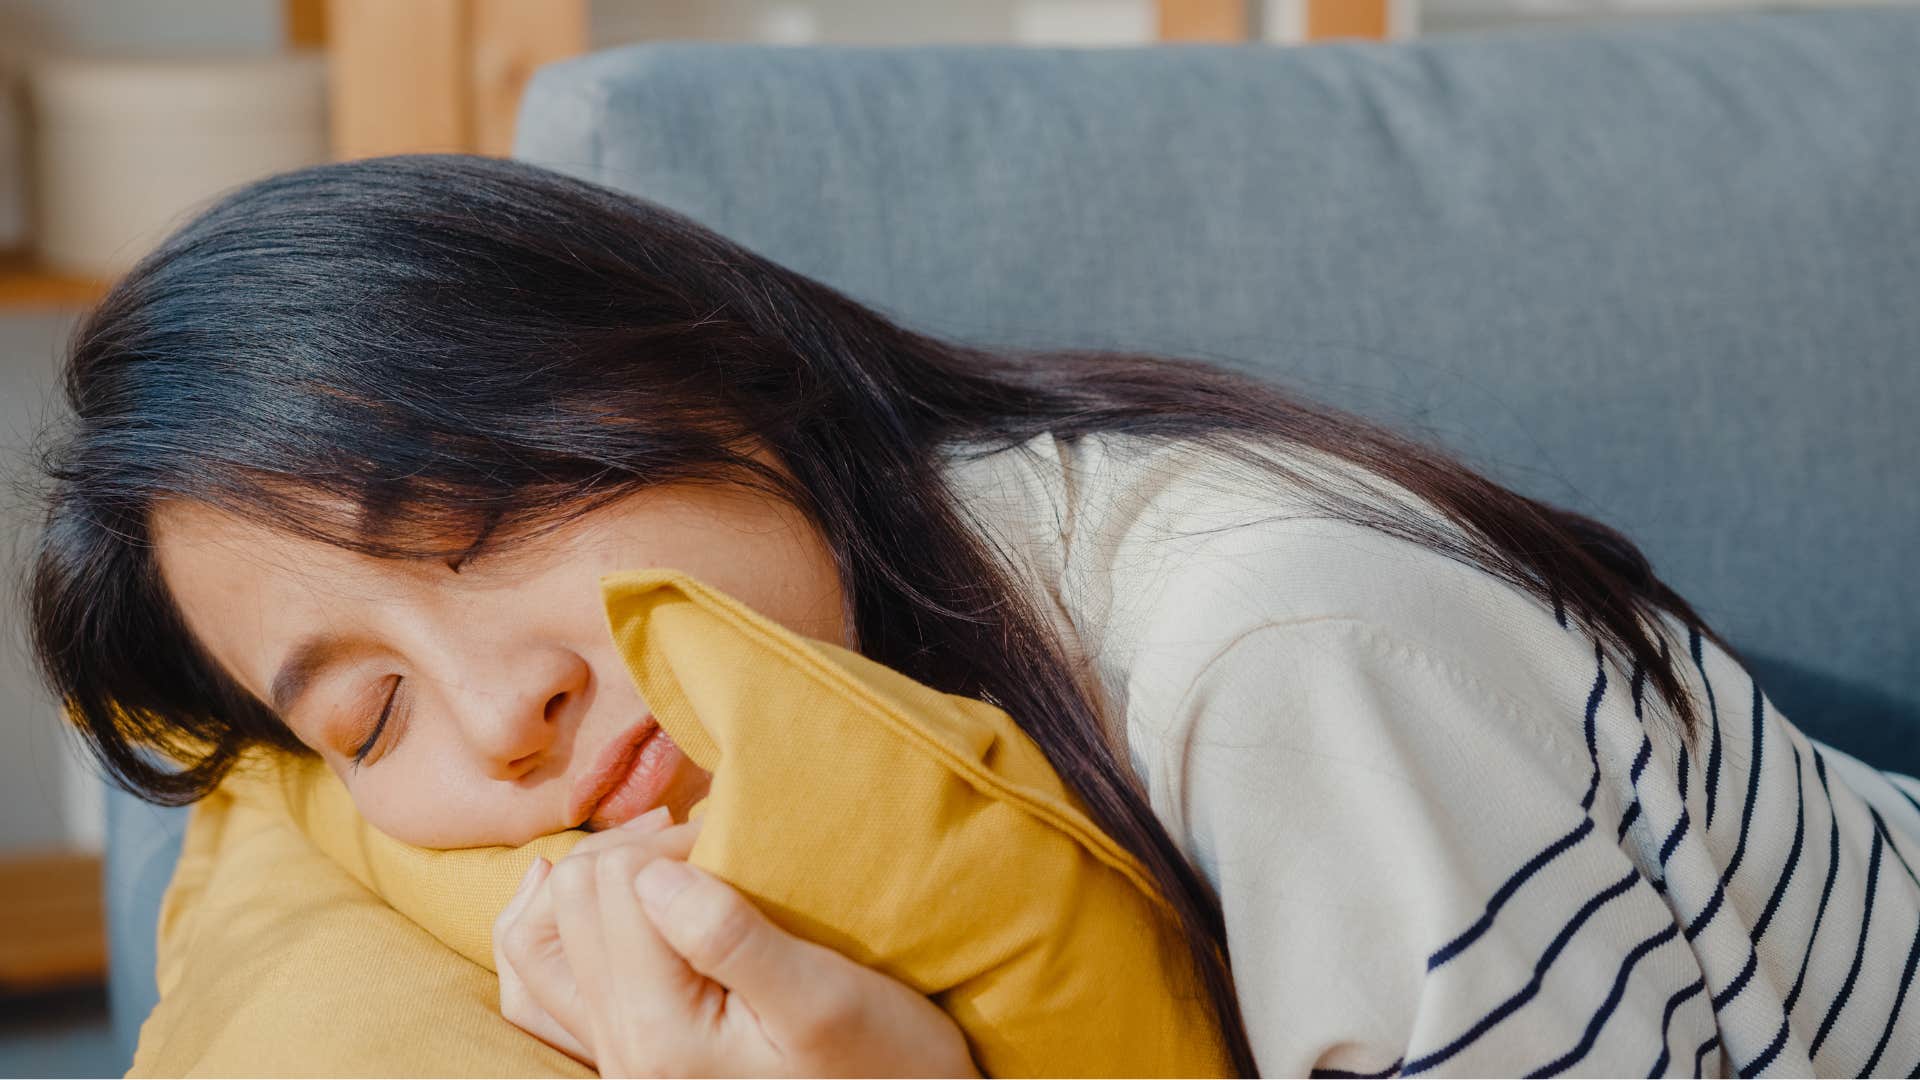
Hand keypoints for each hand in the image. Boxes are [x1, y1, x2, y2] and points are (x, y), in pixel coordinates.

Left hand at [493, 808, 978, 1077]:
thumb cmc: (884, 1063)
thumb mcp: (825, 997)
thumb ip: (729, 936)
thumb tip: (649, 875)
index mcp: (661, 1033)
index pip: (622, 885)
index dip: (680, 842)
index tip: (739, 845)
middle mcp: (619, 1050)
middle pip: (576, 898)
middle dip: (638, 852)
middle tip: (707, 844)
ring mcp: (614, 1058)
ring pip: (540, 935)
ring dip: (594, 879)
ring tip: (654, 856)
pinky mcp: (625, 1055)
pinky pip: (542, 984)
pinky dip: (554, 927)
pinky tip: (584, 895)